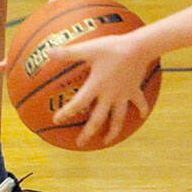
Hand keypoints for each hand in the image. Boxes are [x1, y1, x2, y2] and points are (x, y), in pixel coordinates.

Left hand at [52, 29, 154, 148]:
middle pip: (98, 119)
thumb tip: (48, 51)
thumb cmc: (112, 47)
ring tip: (107, 141)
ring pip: (118, 118)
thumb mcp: (89, 48)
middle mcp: (109, 95)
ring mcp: (123, 94)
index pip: (78, 104)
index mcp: (96, 86)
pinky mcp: (134, 89)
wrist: (138, 47)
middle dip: (88, 133)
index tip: (56, 120)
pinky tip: (143, 116)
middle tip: (80, 143)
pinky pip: (139, 102)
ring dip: (113, 131)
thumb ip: (69, 53)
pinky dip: (142, 109)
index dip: (66, 113)